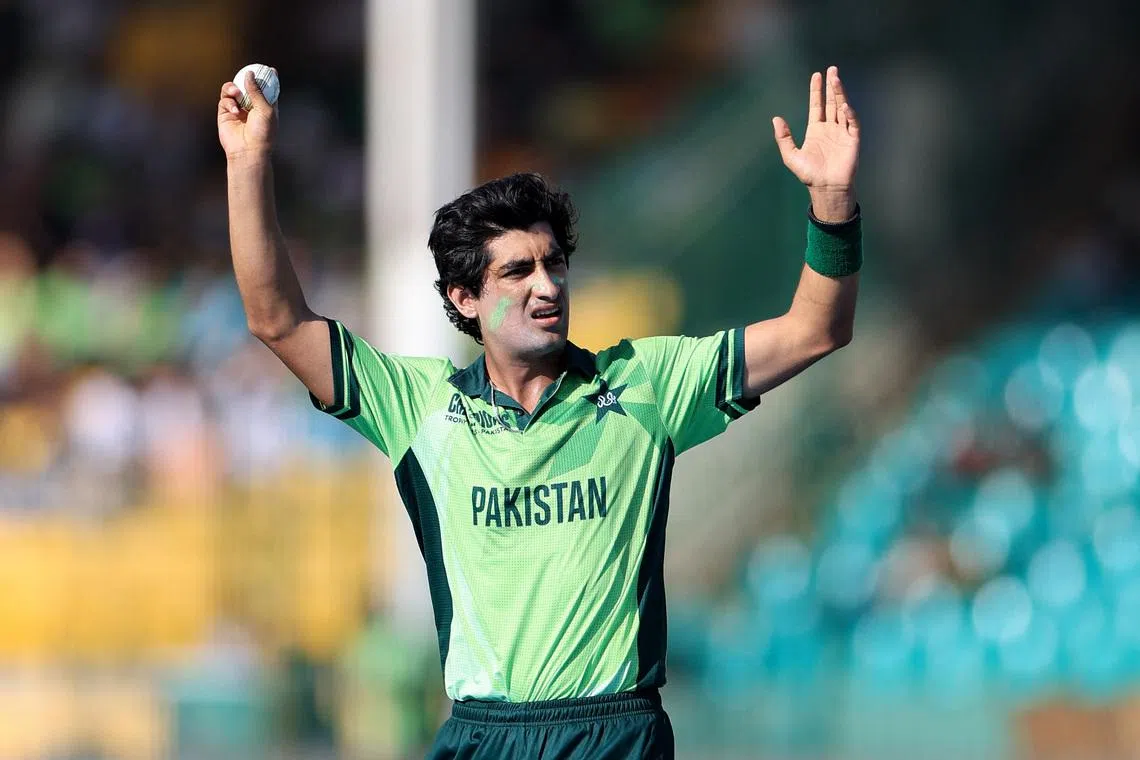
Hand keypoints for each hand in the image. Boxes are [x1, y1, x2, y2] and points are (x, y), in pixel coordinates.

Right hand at [217, 70, 277, 160]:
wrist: (248, 151)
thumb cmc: (262, 133)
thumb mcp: (265, 109)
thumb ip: (257, 91)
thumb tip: (249, 74)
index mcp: (266, 106)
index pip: (267, 89)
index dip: (268, 79)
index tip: (269, 69)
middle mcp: (252, 106)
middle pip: (248, 86)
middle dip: (247, 79)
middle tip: (246, 74)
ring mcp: (238, 109)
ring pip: (233, 89)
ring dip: (233, 88)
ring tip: (236, 93)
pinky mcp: (225, 113)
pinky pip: (225, 99)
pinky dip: (228, 101)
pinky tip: (234, 110)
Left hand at [773, 66, 859, 220]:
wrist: (826, 188)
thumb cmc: (809, 174)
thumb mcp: (791, 156)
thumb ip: (783, 138)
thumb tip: (775, 119)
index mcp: (816, 130)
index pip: (817, 105)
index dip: (816, 91)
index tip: (816, 75)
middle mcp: (830, 128)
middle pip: (831, 102)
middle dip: (831, 86)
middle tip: (831, 70)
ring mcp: (842, 133)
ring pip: (842, 108)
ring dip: (840, 94)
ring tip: (836, 79)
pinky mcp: (852, 140)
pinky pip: (851, 123)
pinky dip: (848, 114)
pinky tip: (843, 106)